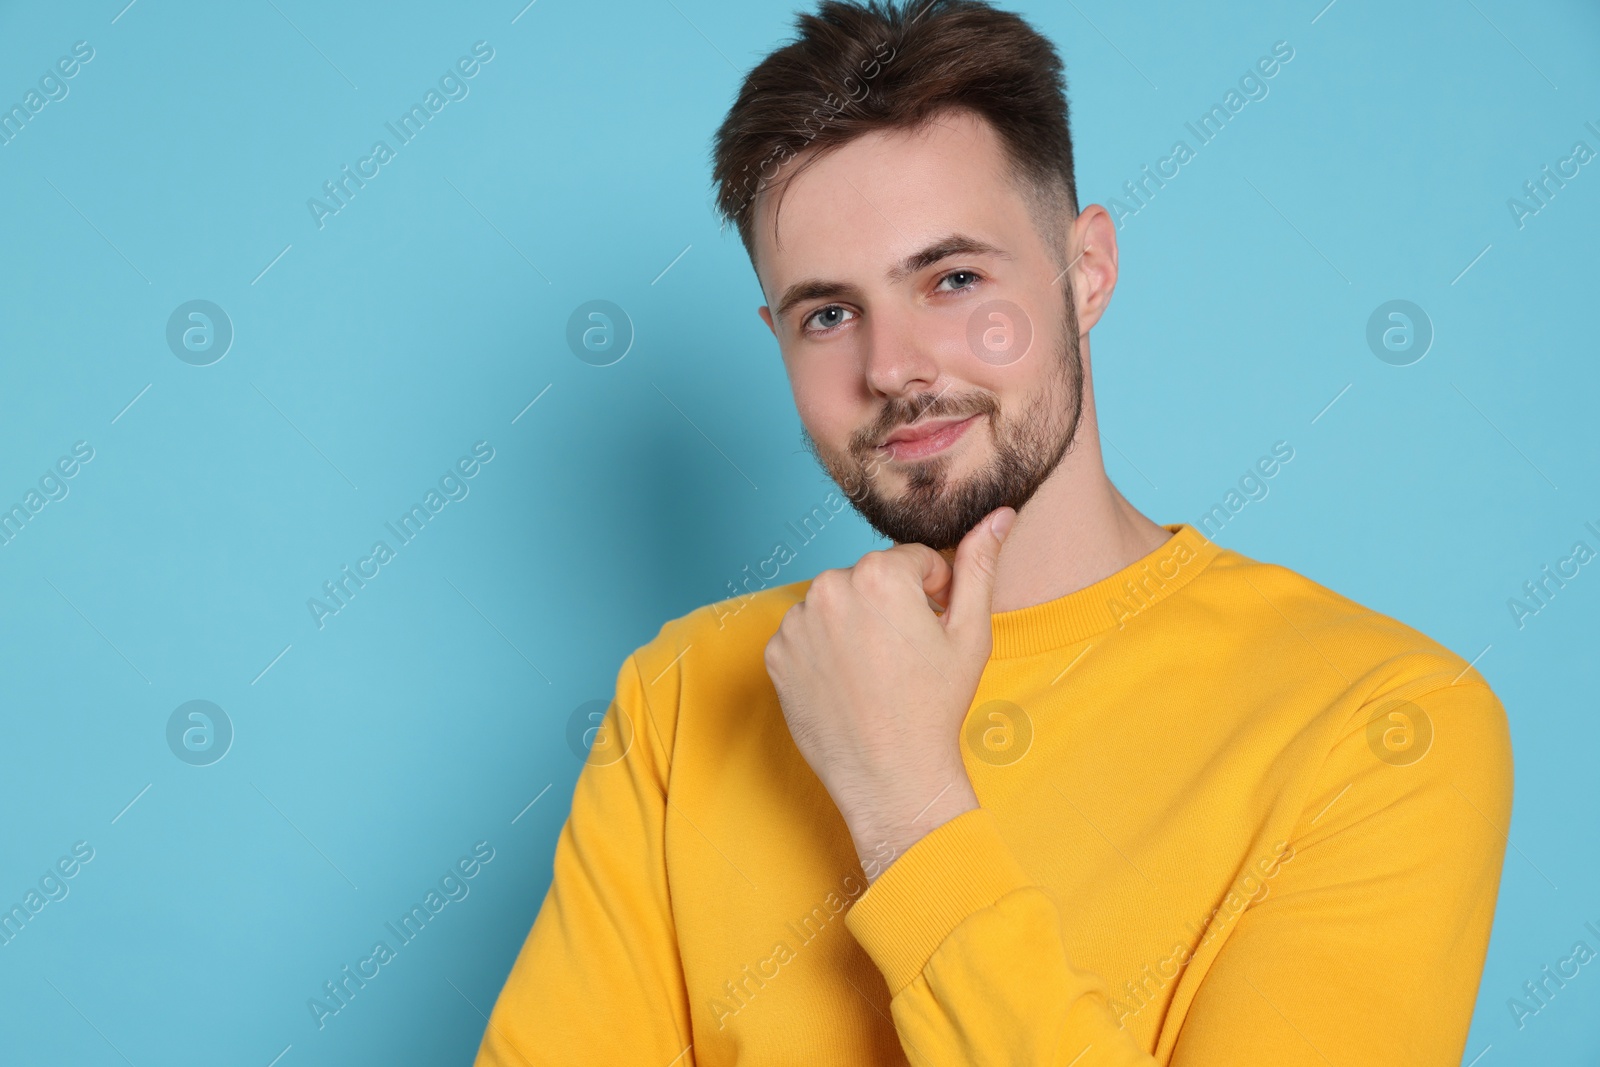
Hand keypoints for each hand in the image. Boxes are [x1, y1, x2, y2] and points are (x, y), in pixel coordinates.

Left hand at [764, 506, 1015, 882]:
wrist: (890, 777)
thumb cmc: (936, 707)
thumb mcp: (970, 633)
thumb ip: (979, 565)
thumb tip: (999, 515)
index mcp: (879, 576)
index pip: (910, 560)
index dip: (929, 593)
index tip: (931, 631)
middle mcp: (829, 589)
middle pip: (868, 578)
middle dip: (888, 604)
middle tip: (904, 656)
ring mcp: (796, 623)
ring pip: (834, 603)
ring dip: (853, 624)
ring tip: (875, 671)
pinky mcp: (775, 654)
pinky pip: (804, 633)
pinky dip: (823, 650)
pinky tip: (846, 682)